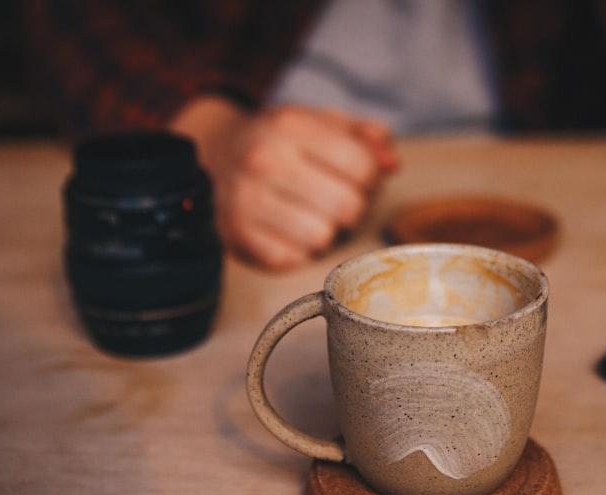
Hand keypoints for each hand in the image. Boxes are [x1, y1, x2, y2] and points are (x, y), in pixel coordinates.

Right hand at [171, 97, 398, 269]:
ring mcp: (246, 199)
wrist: (214, 153)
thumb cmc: (280, 142)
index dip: (371, 179)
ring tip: (309, 214)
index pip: (363, 167)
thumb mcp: (321, 124)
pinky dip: (297, 250)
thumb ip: (366, 139)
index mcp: (291, 125)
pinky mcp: (237, 234)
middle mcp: (264, 160)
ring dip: (325, 232)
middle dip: (352, 209)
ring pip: (322, 237)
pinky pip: (293, 259)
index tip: (358, 180)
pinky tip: (286, 229)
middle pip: (347, 207)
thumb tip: (392, 164)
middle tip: (335, 200)